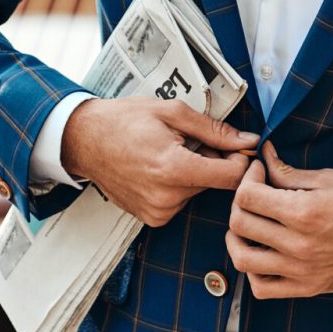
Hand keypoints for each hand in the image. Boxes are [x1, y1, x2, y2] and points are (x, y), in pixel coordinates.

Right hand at [59, 97, 257, 226]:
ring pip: (199, 192)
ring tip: (170, 153)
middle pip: (216, 184)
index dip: (240, 159)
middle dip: (214, 162)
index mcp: (174, 169)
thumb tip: (247, 140)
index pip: (233, 176)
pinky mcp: (152, 218)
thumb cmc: (123, 121)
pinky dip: (178, 186)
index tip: (235, 146)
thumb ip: (214, 130)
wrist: (85, 140)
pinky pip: (181, 201)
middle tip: (192, 142)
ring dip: (195, 174)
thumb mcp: (172, 113)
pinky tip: (160, 169)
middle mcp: (167, 198)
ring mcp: (158, 212)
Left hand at [226, 142, 332, 298]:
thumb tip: (264, 155)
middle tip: (252, 193)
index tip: (257, 172)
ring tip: (247, 226)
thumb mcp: (328, 179)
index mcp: (304, 212)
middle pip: (240, 224)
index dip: (246, 178)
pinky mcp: (306, 287)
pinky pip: (262, 288)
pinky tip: (261, 253)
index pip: (248, 196)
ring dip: (236, 239)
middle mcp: (299, 244)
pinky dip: (252, 271)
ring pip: (242, 259)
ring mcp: (301, 270)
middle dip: (239, 202)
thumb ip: (288, 172)